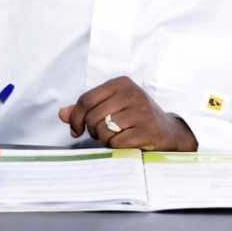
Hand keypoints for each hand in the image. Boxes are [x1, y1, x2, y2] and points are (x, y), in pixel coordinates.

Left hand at [58, 76, 197, 151]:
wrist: (169, 132)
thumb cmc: (136, 118)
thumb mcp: (112, 107)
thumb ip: (86, 109)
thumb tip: (62, 114)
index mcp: (120, 83)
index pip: (86, 99)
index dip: (75, 117)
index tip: (75, 130)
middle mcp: (131, 93)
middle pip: (92, 116)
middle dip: (91, 130)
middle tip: (101, 134)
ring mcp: (141, 111)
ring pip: (103, 130)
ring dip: (105, 139)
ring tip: (116, 137)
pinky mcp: (147, 129)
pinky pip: (116, 142)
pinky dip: (116, 146)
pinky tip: (126, 143)